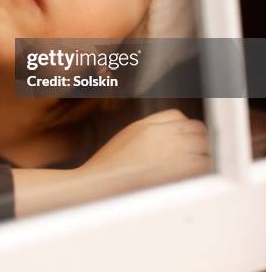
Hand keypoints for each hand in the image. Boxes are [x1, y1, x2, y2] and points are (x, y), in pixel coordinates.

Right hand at [78, 108, 211, 194]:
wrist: (96, 186)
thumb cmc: (108, 168)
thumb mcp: (127, 139)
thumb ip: (149, 132)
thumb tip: (171, 135)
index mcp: (147, 125)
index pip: (179, 116)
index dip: (186, 128)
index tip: (188, 140)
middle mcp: (162, 134)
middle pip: (197, 129)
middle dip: (201, 141)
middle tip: (200, 155)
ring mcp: (172, 150)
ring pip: (205, 145)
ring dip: (206, 155)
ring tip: (200, 169)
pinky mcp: (180, 171)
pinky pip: (205, 165)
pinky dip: (206, 170)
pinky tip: (199, 179)